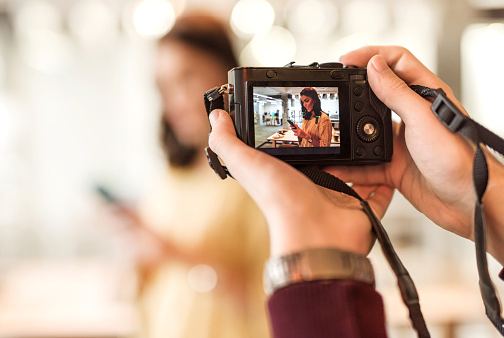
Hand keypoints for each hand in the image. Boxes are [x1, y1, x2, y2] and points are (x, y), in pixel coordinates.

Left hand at [208, 109, 393, 256]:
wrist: (316, 233)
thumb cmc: (280, 202)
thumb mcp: (247, 164)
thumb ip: (227, 141)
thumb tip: (217, 117)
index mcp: (287, 173)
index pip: (295, 146)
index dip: (298, 129)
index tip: (306, 106)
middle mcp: (313, 184)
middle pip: (327, 156)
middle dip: (335, 139)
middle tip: (345, 114)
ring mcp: (338, 196)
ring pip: (354, 170)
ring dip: (361, 152)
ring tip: (368, 126)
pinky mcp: (362, 206)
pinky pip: (378, 189)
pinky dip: (385, 176)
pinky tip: (388, 157)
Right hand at [327, 46, 503, 263]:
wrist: (468, 202)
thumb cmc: (460, 158)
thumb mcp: (423, 118)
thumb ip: (397, 92)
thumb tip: (373, 66)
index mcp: (426, 95)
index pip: (397, 62)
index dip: (371, 56)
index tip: (347, 61)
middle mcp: (413, 116)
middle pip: (377, 94)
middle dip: (354, 93)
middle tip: (335, 92)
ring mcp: (403, 142)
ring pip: (367, 131)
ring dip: (349, 133)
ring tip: (333, 131)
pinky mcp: (395, 166)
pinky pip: (366, 163)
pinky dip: (351, 166)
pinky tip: (339, 167)